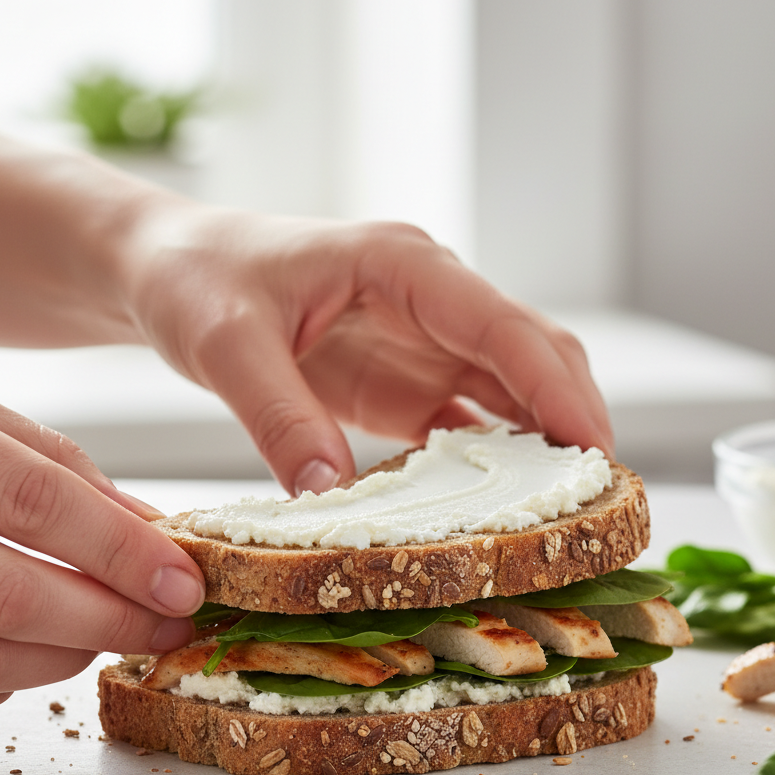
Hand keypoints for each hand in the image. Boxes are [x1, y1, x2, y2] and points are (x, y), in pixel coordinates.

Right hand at [0, 374, 204, 719]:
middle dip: (109, 621)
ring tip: (105, 633)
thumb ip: (48, 462)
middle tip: (168, 626)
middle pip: (8, 595)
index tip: (184, 584)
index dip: (121, 550)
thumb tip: (150, 525)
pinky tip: (26, 649)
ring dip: (62, 657)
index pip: (34, 501)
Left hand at [122, 209, 613, 494]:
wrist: (170, 270)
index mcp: (401, 266)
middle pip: (531, 354)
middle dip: (574, 416)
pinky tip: (504, 506)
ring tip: (574, 508)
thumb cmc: (195, 278)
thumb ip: (276, 412)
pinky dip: (495, 461)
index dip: (555, 385)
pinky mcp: (405, 383)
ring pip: (513, 390)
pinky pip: (468, 423)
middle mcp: (428, 301)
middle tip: (603, 492)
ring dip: (546, 442)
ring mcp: (422, 343)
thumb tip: (327, 496)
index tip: (597, 446)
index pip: (501, 324)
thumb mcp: (224, 341)